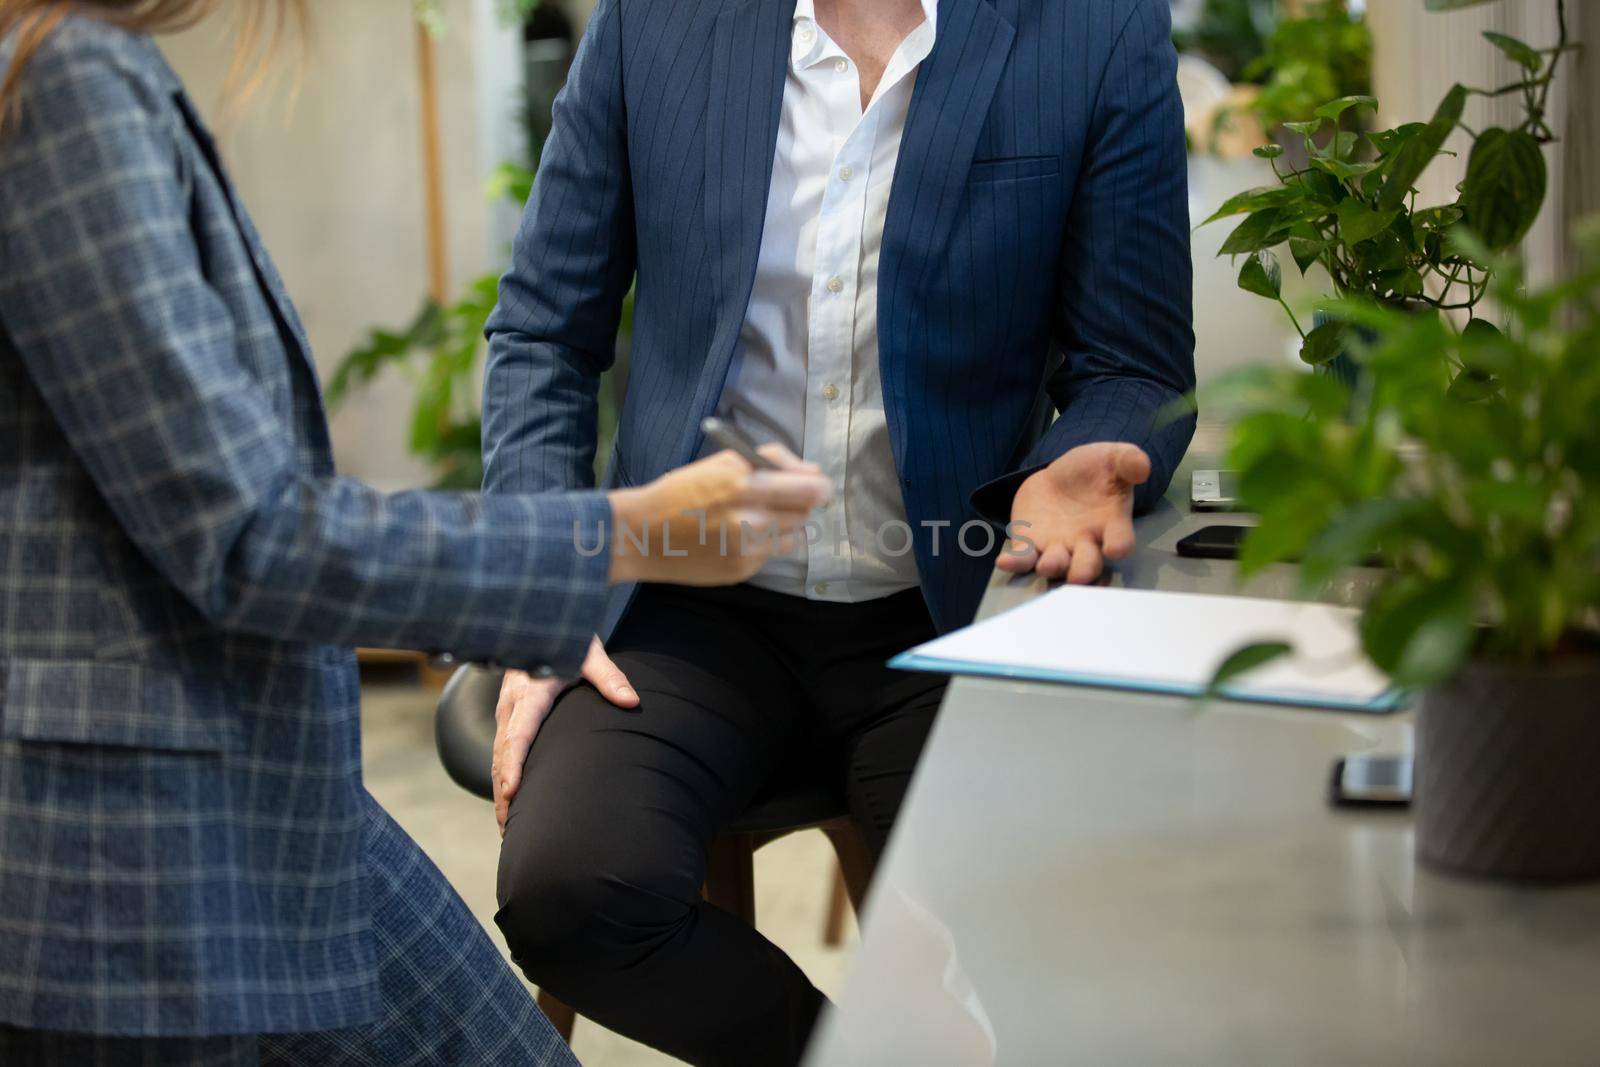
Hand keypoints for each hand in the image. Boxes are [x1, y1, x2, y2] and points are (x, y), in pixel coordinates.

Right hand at [492, 637, 636, 833]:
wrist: (538, 624)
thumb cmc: (566, 638)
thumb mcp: (590, 654)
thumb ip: (610, 677)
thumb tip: (632, 701)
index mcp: (530, 693)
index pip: (519, 734)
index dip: (514, 765)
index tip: (511, 792)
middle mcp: (512, 705)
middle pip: (503, 755)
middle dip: (503, 792)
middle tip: (508, 827)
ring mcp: (506, 712)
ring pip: (498, 757)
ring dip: (500, 790)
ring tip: (506, 826)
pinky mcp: (508, 716)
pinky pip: (501, 751)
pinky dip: (501, 777)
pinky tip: (508, 799)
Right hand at [606, 445, 830, 585]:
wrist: (641, 535)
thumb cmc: (681, 492)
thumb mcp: (722, 462)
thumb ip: (769, 462)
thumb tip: (811, 474)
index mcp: (743, 484)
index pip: (809, 488)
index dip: (817, 485)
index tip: (814, 485)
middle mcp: (750, 520)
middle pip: (806, 512)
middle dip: (799, 503)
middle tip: (780, 498)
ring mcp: (747, 550)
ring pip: (795, 536)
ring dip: (785, 526)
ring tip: (758, 518)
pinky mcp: (742, 570)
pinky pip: (772, 554)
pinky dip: (764, 544)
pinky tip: (737, 537)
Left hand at [998, 442, 1149, 583]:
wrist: (1064, 475)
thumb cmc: (1096, 470)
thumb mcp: (1114, 458)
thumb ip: (1128, 461)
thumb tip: (1142, 467)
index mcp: (1111, 524)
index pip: (1120, 539)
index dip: (1119, 545)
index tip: (1116, 548)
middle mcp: (1085, 542)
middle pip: (1087, 563)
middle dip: (1083, 570)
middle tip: (1079, 576)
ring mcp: (1056, 546)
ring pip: (1055, 565)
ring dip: (1051, 567)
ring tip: (1047, 565)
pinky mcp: (1030, 543)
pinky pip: (1023, 557)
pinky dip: (1014, 562)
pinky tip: (1004, 561)